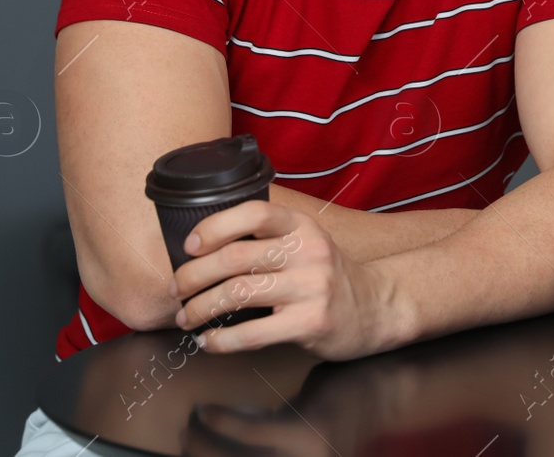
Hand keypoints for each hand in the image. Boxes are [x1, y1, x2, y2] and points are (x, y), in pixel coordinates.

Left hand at [169, 199, 392, 358]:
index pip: (254, 212)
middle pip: (235, 256)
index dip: (215, 226)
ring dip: (200, 308)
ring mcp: (311, 287)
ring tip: (186, 317)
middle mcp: (309, 251)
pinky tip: (209, 341)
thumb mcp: (306, 244)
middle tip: (177, 288)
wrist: (375, 308)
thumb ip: (268, 240)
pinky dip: (220, 340)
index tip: (189, 245)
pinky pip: (251, 333)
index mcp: (302, 226)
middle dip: (194, 275)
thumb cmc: (328, 276)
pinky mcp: (310, 323)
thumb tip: (203, 250)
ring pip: (237, 292)